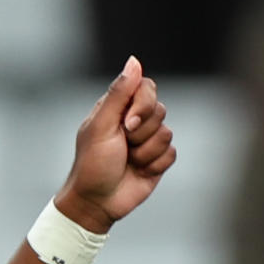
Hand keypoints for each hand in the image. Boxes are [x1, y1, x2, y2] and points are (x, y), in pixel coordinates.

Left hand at [57, 57, 175, 231]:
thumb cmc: (92, 164)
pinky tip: (138, 171)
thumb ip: (118, 93)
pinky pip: (171, 153)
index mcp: (118, 108)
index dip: (143, 104)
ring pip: (167, 133)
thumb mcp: (101, 125)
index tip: (127, 123)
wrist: (97, 202)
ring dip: (145, 152)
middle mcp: (135, 120)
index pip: (146, 87)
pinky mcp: (158, 159)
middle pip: (160, 109)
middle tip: (124, 145)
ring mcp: (147, 140)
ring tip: (128, 161)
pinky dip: (154, 164)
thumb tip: (134, 61)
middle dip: (142, 132)